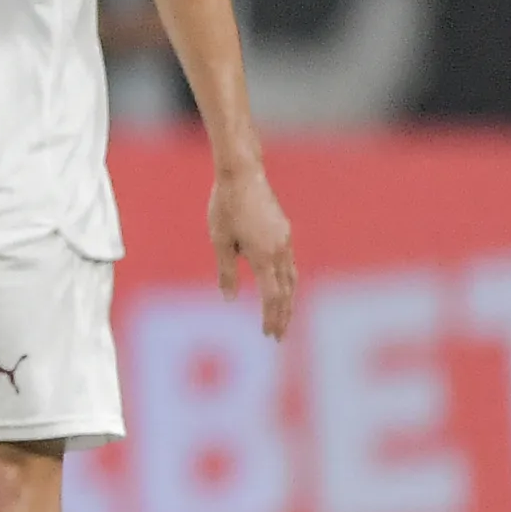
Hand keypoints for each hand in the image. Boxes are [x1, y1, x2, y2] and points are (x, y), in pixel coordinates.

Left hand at [209, 163, 296, 338]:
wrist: (243, 174)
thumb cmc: (225, 206)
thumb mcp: (219, 241)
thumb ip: (226, 272)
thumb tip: (230, 299)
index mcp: (264, 255)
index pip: (272, 296)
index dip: (271, 317)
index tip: (268, 334)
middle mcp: (280, 250)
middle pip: (286, 291)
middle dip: (282, 315)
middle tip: (278, 337)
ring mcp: (285, 240)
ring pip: (291, 278)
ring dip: (288, 300)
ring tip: (283, 318)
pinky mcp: (284, 231)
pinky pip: (289, 263)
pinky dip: (287, 282)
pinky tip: (281, 287)